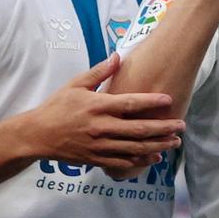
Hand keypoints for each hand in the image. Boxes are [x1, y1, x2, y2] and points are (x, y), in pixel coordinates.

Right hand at [16, 54, 182, 170]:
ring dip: (159, 145)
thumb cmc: (57, 107)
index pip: (131, 104)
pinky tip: (156, 157)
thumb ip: (99, 72)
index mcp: (98, 106)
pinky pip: (124, 162)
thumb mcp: (75, 85)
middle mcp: (101, 127)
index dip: (152, 102)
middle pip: (140, 129)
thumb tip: (118, 56)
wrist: (37, 135)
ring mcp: (100, 145)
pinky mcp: (97, 159)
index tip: (169, 99)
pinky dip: (142, 161)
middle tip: (181, 125)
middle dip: (164, 128)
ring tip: (175, 142)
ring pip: (136, 148)